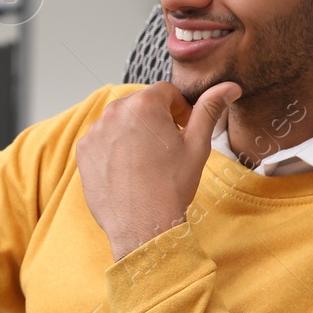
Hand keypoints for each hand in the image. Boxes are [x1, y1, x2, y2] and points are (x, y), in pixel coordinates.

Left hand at [76, 81, 240, 260]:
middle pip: (140, 104)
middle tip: (166, 148)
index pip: (166, 92)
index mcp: (143, 105)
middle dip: (155, 119)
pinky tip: (128, 170)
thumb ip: (210, 109)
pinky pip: (103, 139)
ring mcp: (95, 132)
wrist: (142, 226)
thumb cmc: (171, 186)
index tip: (182, 130)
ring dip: (134, 132)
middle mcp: (113, 113)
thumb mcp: (197, 144)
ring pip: (121, 121)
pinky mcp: (84, 151)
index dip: (179, 109)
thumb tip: (229, 86)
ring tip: (147, 162)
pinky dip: (115, 148)